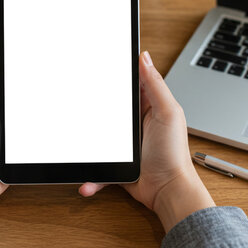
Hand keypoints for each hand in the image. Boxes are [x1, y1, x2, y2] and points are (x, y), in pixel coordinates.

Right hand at [79, 51, 214, 231]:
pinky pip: (99, 163)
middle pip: (110, 105)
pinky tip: (86, 178)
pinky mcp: (117, 161)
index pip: (130, 82)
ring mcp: (124, 142)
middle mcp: (135, 121)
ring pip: (99, 133)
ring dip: (88, 139)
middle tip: (74, 95)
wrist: (168, 190)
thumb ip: (156, 85)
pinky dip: (92, 172)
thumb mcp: (167, 113)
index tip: (96, 62)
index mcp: (149, 105)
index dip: (116, 72)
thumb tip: (144, 57)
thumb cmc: (173, 153)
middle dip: (92, 103)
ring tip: (76, 140)